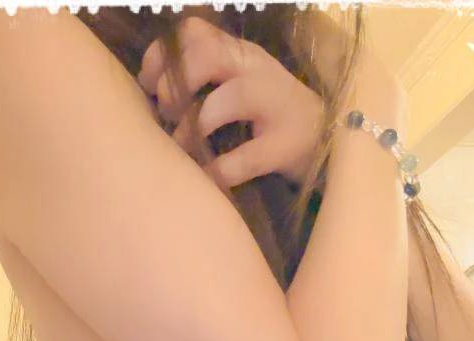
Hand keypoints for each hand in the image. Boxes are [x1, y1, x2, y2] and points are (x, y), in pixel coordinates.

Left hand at [137, 15, 324, 189]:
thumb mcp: (237, 83)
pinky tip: (207, 176)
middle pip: (207, 54)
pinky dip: (218, 170)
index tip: (147, 84)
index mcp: (239, 53)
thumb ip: (203, 78)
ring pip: (230, 97)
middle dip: (176, 84)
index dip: (162, 54)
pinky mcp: (284, 146)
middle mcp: (256, 70)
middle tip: (168, 113)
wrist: (326, 141)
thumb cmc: (269, 115)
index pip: (194, 32)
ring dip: (196, 123)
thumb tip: (152, 95)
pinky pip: (243, 159)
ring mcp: (275, 105)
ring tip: (184, 145)